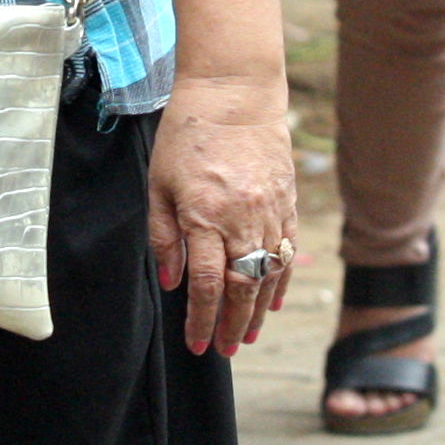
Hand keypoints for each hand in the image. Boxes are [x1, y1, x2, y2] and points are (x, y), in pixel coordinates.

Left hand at [146, 73, 297, 356]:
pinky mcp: (287, 202)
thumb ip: (164, 235)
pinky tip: (274, 301)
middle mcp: (242, 219)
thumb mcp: (158, 183)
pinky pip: (287, 252)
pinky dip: (281, 281)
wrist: (233, 94)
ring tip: (248, 336)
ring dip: (259, 311)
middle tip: (225, 351)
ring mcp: (269, 212)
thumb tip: (172, 282)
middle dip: (233, 325)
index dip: (202, 320)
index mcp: (205, 216)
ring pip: (269, 275)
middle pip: (243, 288)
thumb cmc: (185, 135)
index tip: (197, 344)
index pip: (208, 284)